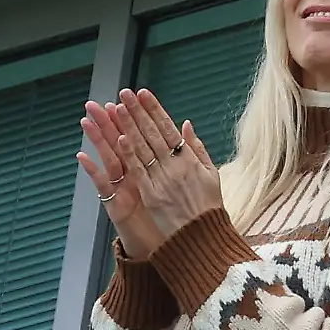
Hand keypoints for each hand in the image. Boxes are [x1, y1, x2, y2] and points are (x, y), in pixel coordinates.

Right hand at [78, 100, 164, 257]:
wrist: (170, 246)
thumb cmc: (173, 215)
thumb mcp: (178, 182)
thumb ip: (179, 156)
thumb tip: (184, 127)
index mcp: (148, 168)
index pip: (139, 137)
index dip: (132, 119)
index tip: (125, 99)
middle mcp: (132, 176)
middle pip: (118, 144)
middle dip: (108, 123)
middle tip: (94, 103)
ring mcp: (121, 189)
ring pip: (107, 159)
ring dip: (96, 140)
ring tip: (86, 121)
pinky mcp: (115, 205)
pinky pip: (102, 186)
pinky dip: (92, 171)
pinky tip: (81, 156)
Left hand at [113, 89, 222, 238]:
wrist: (203, 236)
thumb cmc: (208, 206)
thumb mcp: (211, 174)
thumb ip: (197, 148)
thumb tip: (186, 124)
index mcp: (189, 158)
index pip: (168, 127)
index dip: (154, 109)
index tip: (143, 93)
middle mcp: (175, 165)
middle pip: (152, 133)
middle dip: (137, 111)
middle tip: (125, 93)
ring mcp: (162, 179)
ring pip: (143, 148)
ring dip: (129, 126)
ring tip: (117, 108)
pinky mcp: (152, 194)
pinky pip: (139, 171)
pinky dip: (130, 155)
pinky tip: (120, 138)